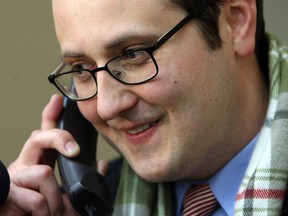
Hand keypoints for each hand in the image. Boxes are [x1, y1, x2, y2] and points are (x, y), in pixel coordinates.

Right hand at [0, 94, 79, 215]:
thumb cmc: (46, 214)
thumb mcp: (71, 197)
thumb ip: (83, 180)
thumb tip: (100, 164)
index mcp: (39, 163)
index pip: (44, 134)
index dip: (50, 115)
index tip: (58, 101)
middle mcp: (25, 166)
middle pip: (38, 137)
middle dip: (59, 138)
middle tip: (75, 151)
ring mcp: (15, 178)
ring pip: (43, 173)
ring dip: (54, 198)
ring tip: (52, 211)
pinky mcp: (7, 194)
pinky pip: (35, 199)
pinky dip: (45, 211)